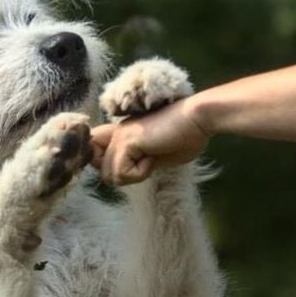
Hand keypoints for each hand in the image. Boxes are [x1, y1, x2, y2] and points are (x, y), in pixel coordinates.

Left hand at [90, 97, 210, 184]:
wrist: (198, 119)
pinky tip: (153, 157)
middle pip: (103, 173)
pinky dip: (140, 173)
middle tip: (148, 163)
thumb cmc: (186, 136)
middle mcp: (116, 133)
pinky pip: (122, 173)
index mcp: (122, 134)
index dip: (113, 170)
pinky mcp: (127, 142)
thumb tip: (123, 177)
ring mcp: (119, 136)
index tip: (136, 166)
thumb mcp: (156, 156)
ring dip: (134, 175)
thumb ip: (137, 163)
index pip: (96, 157)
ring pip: (110, 176)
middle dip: (126, 177)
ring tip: (152, 158)